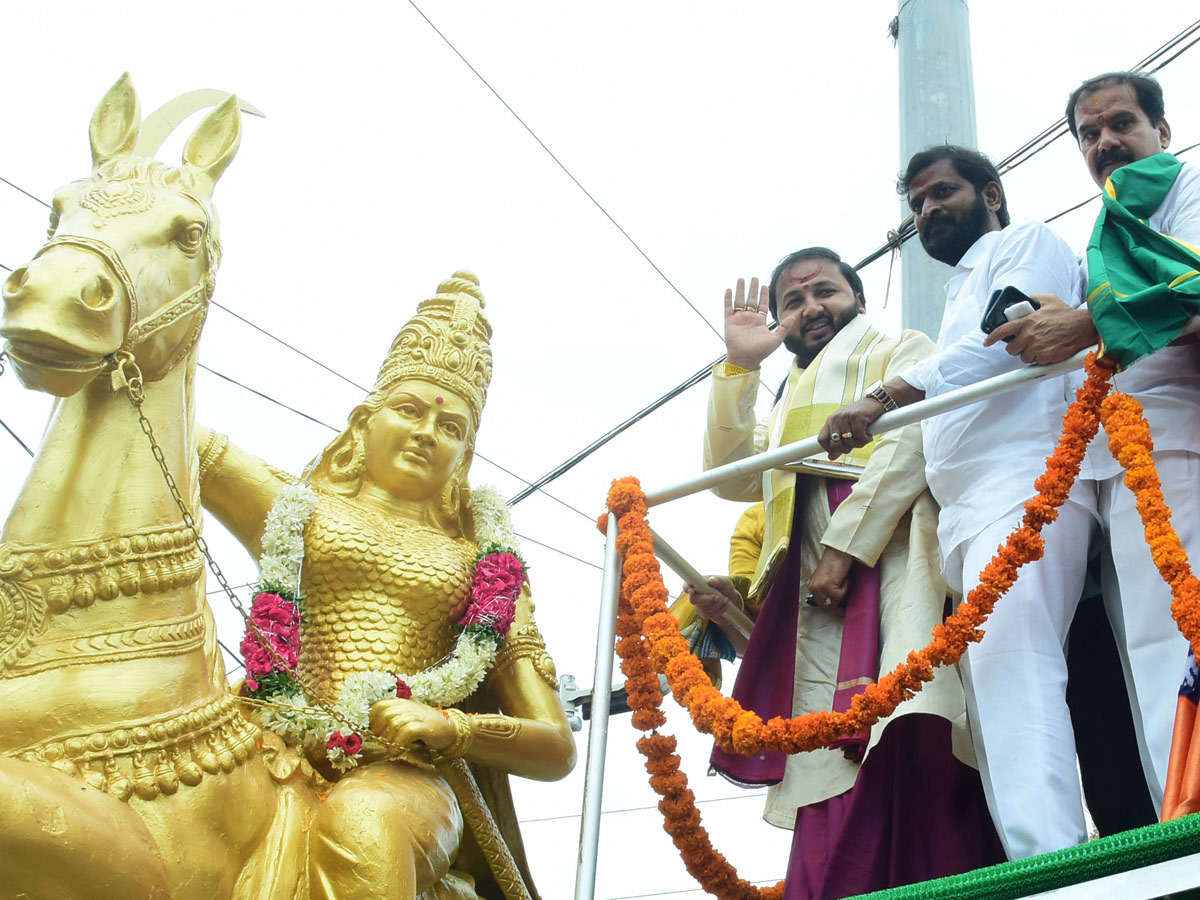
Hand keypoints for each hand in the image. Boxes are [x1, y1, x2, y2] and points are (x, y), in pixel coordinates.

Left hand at [368, 698, 455, 750]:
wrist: (450, 729)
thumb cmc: (425, 726)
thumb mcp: (407, 718)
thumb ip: (391, 720)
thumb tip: (371, 732)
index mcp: (401, 703)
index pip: (379, 706)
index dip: (371, 719)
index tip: (369, 733)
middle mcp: (408, 706)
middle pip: (384, 714)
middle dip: (377, 730)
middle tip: (378, 743)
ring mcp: (417, 715)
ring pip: (394, 723)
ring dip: (388, 739)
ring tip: (388, 749)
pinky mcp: (424, 726)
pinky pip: (407, 732)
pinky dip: (398, 743)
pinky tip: (396, 751)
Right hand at [686, 575, 743, 619]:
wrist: (729, 597)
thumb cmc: (724, 586)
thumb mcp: (724, 581)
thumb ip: (718, 580)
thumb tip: (711, 580)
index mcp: (696, 584)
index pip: (686, 586)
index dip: (687, 588)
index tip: (691, 590)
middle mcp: (695, 595)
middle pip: (693, 600)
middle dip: (706, 600)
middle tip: (717, 597)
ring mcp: (698, 606)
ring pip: (703, 609)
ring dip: (716, 605)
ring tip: (725, 599)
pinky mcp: (704, 613)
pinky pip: (710, 615)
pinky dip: (719, 610)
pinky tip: (725, 604)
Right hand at [723, 277, 799, 369]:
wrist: (745, 359)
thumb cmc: (761, 351)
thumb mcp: (776, 339)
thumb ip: (784, 327)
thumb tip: (793, 316)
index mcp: (760, 321)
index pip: (762, 305)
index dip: (764, 295)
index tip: (764, 285)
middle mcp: (749, 318)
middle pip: (751, 300)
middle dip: (752, 289)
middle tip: (754, 278)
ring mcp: (739, 319)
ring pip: (739, 301)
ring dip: (740, 290)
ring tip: (741, 279)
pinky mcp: (729, 322)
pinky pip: (728, 308)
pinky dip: (728, 299)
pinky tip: (729, 290)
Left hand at [808, 547, 853, 609]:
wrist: (839, 551)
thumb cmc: (836, 562)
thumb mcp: (828, 579)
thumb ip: (828, 590)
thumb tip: (835, 604)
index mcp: (813, 586)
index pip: (820, 604)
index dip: (831, 607)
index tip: (839, 609)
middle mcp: (814, 588)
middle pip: (826, 606)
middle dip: (836, 606)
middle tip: (844, 606)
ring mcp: (820, 588)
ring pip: (834, 602)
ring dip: (842, 595)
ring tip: (844, 581)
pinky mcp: (828, 587)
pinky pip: (840, 596)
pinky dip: (846, 588)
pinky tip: (845, 578)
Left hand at [818, 397, 883, 458]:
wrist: (875, 402)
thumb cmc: (861, 417)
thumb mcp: (847, 429)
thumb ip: (839, 443)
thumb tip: (831, 458)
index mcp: (830, 421)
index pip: (821, 439)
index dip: (829, 449)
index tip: (839, 450)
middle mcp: (836, 418)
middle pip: (835, 444)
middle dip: (846, 449)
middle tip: (855, 444)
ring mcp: (846, 417)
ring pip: (849, 441)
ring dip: (859, 444)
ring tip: (863, 437)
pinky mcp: (857, 417)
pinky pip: (859, 437)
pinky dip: (866, 440)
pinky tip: (868, 436)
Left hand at [982, 294, 1097, 363]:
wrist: (1083, 327)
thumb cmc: (1067, 314)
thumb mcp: (1049, 300)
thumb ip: (1034, 298)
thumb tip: (1024, 299)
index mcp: (1027, 321)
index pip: (1002, 331)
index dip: (992, 338)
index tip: (987, 342)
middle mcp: (1029, 335)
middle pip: (1011, 349)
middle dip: (1016, 347)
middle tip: (1025, 343)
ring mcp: (1037, 347)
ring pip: (1023, 357)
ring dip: (1029, 353)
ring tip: (1040, 345)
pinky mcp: (1045, 357)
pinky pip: (1036, 362)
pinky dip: (1040, 358)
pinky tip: (1048, 350)